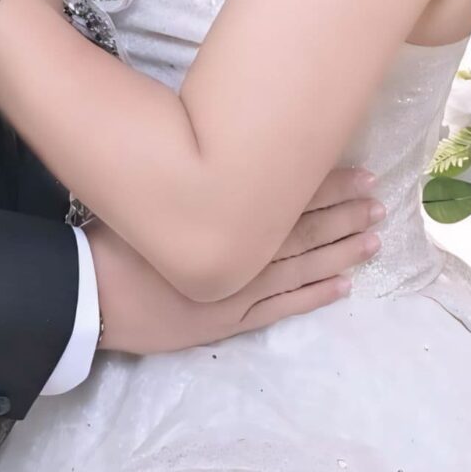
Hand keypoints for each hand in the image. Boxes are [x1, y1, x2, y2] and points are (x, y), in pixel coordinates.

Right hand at [93, 167, 383, 354]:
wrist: (91, 297)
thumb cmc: (114, 240)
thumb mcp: (154, 197)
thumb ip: (194, 181)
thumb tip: (229, 151)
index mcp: (221, 221)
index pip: (287, 200)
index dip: (327, 187)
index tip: (360, 173)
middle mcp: (238, 255)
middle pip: (303, 232)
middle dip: (343, 215)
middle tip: (379, 201)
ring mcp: (237, 291)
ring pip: (301, 269)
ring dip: (340, 253)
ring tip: (374, 240)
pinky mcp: (228, 320)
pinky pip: (281, 308)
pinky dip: (314, 297)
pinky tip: (343, 287)